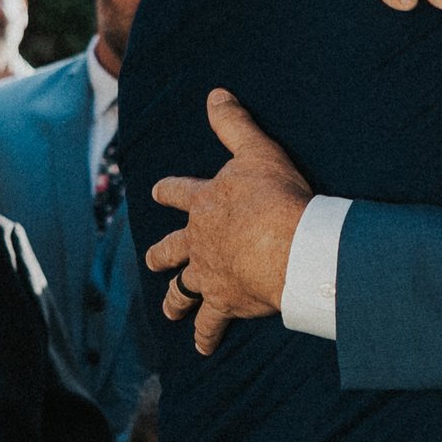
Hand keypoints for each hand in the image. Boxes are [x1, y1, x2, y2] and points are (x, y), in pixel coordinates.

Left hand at [148, 91, 313, 353]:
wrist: (287, 244)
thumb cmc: (275, 197)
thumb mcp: (256, 150)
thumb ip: (234, 123)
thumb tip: (215, 93)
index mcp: (204, 204)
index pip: (177, 193)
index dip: (167, 191)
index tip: (156, 191)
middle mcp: (198, 241)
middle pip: (170, 249)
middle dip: (162, 255)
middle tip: (154, 260)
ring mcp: (208, 275)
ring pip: (183, 290)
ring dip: (175, 300)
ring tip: (170, 311)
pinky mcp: (225, 302)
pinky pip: (210, 324)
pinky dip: (205, 336)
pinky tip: (201, 348)